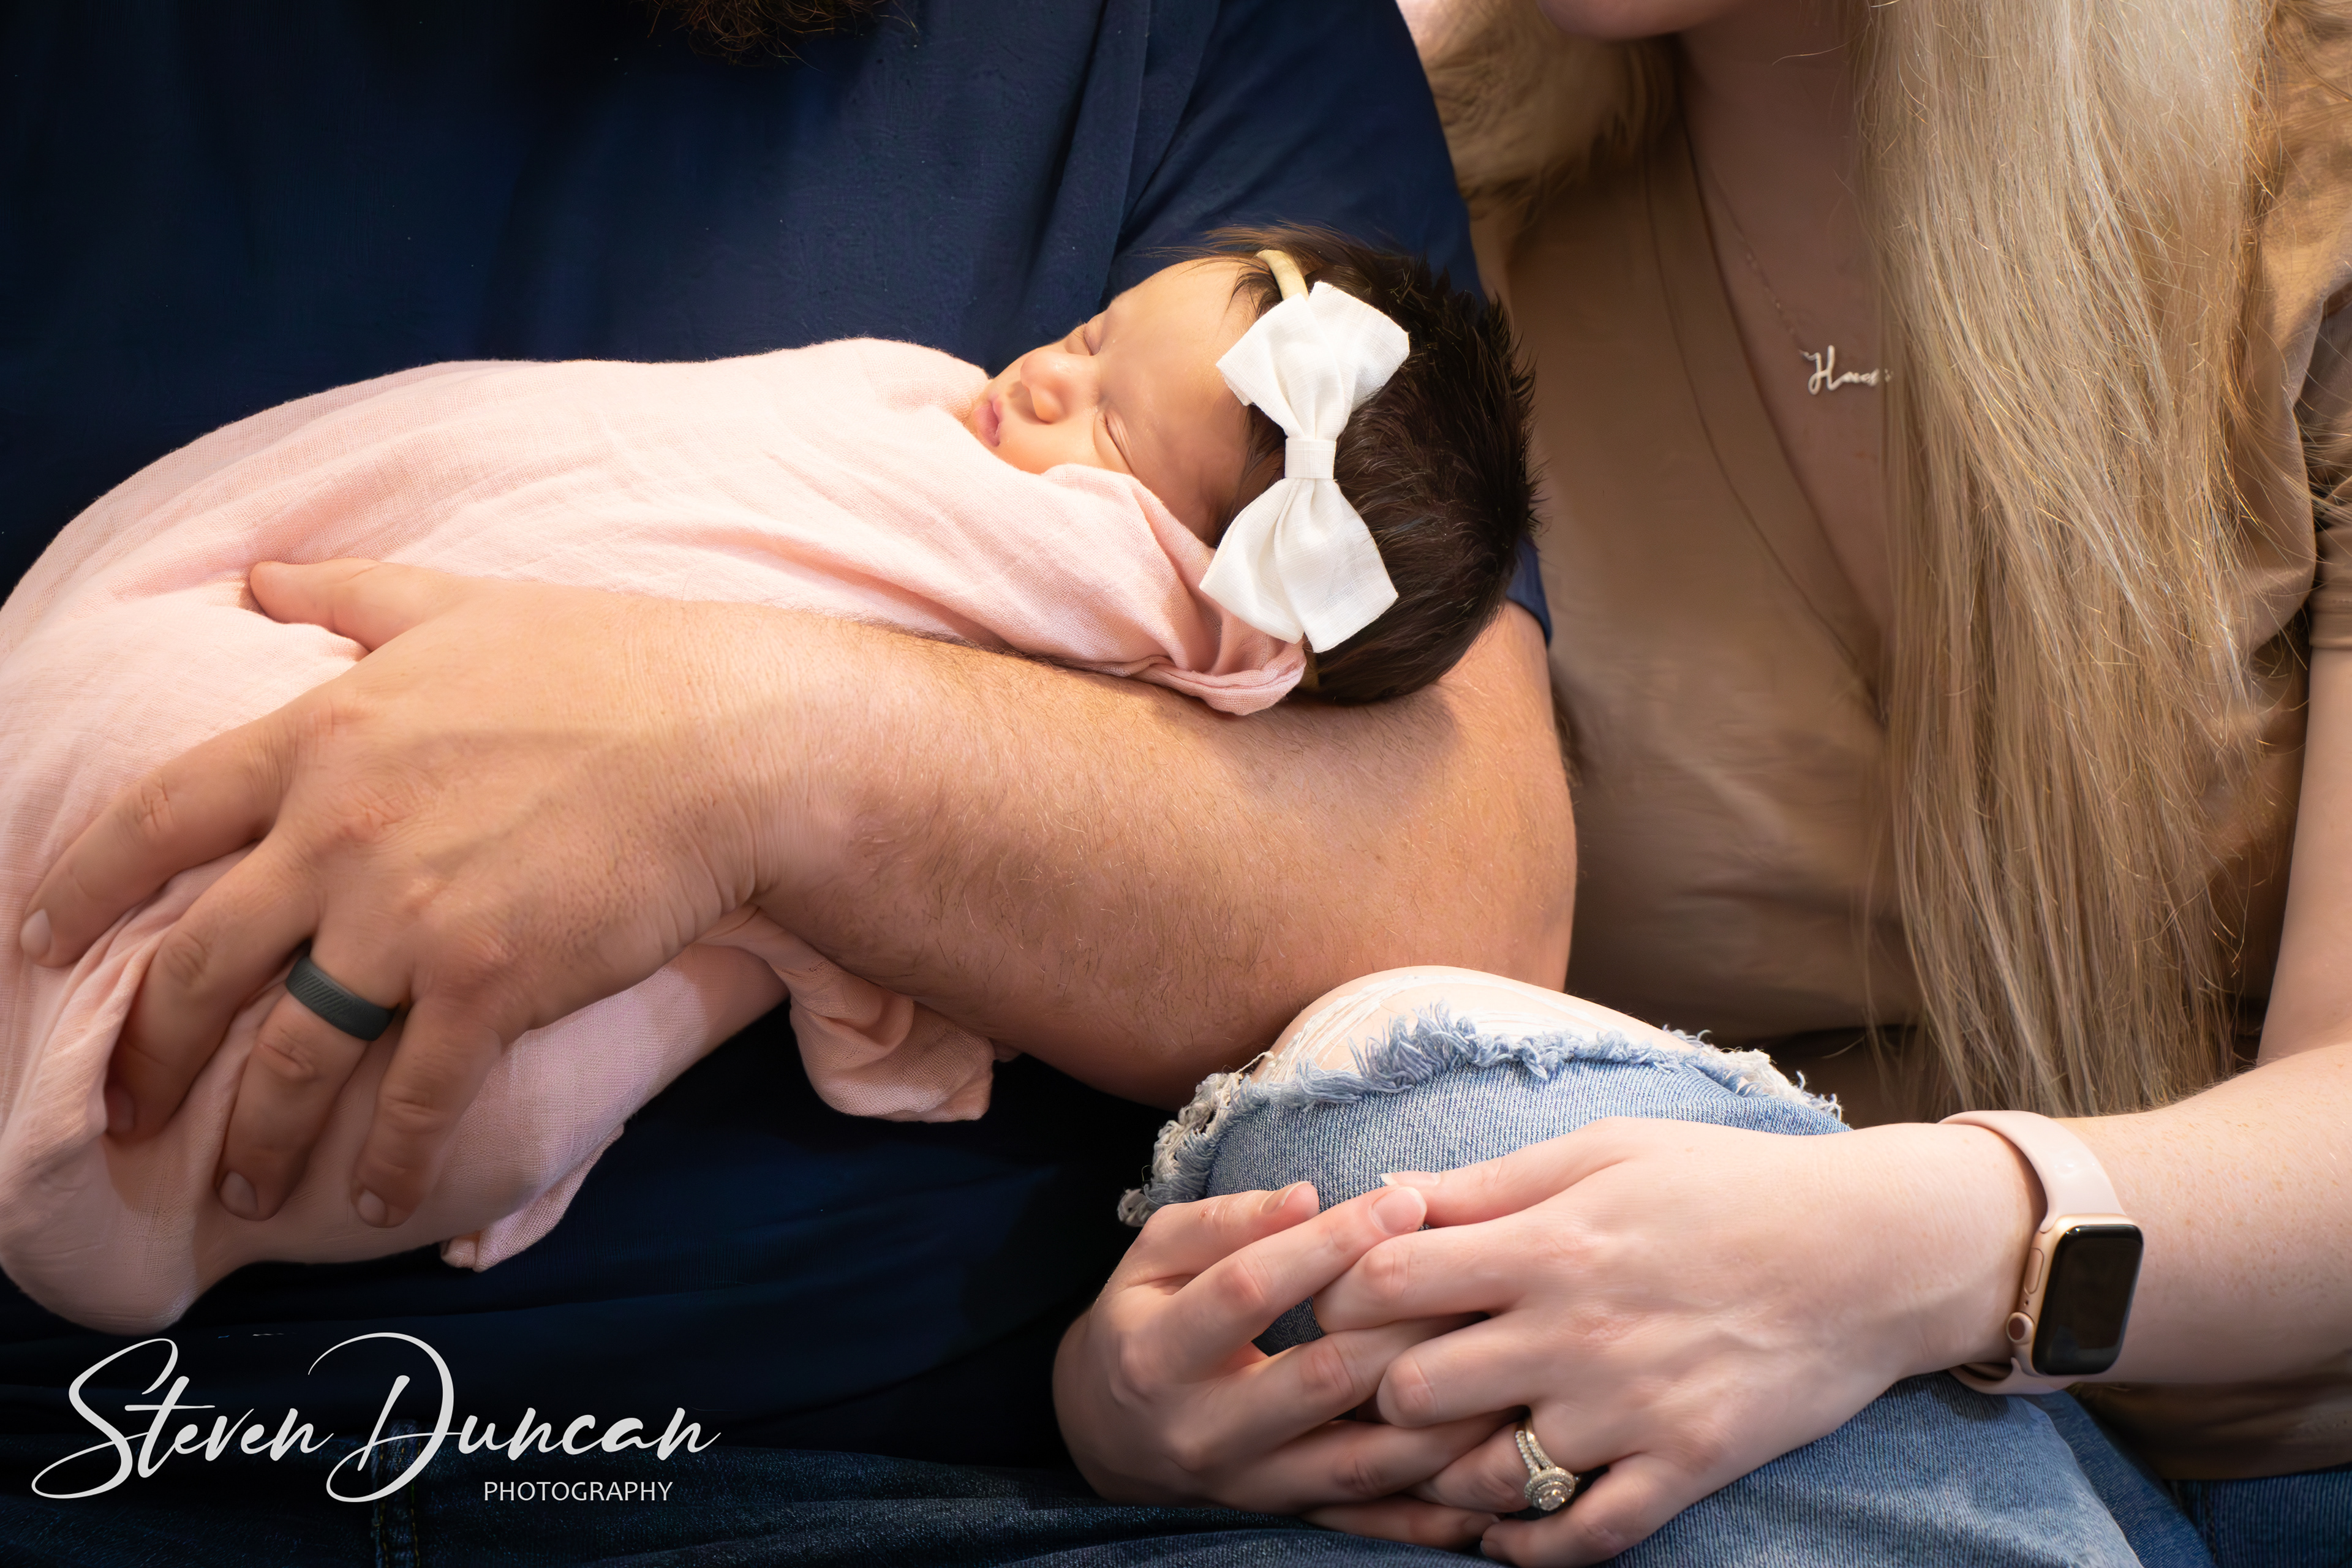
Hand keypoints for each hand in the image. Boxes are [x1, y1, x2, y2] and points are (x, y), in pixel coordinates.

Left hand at [20, 560, 806, 1227]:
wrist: (737, 740)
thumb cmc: (615, 663)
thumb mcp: (467, 605)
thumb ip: (353, 594)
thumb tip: (263, 575)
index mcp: (322, 738)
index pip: (155, 818)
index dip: (83, 884)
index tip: (39, 933)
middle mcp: (339, 833)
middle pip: (199, 964)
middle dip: (146, 1053)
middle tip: (121, 1111)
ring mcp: (408, 918)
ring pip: (289, 1053)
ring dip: (255, 1134)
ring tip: (240, 1184)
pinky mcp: (488, 987)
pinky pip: (414, 1097)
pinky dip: (387, 1160)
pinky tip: (376, 1199)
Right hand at [1054, 1181, 1507, 1549]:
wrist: (1106, 1434)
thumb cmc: (1141, 1319)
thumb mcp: (1153, 1256)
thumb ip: (1223, 1222)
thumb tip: (1308, 1195)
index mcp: (1158, 1352)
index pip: (1251, 1289)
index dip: (1329, 1243)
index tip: (1404, 1199)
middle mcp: (1202, 1430)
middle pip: (1319, 1380)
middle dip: (1404, 1326)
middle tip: (1476, 1278)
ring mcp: (1248, 1486)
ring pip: (1358, 1463)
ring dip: (1437, 1422)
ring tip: (1501, 1368)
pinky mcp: (1284, 1518)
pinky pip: (1368, 1527)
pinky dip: (1432, 1513)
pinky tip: (1491, 1484)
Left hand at [1312, 1118, 2036, 1565]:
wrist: (1868, 1250)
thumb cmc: (1726, 1184)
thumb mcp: (1603, 1152)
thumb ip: (1490, 1183)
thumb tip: (1386, 1198)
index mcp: (1548, 1241)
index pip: (1385, 1280)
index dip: (1339, 1295)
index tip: (1342, 1305)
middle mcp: (1576, 1331)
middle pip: (1413, 1390)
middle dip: (1379, 1393)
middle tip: (1379, 1390)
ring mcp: (1631, 1408)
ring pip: (1483, 1475)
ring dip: (1444, 1473)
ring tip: (1435, 1456)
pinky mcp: (1686, 1465)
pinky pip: (1581, 1535)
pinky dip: (1527, 1544)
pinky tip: (1502, 1530)